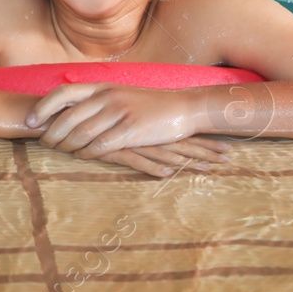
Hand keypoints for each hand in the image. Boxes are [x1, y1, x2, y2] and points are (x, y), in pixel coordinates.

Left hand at [26, 82, 200, 158]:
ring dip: (66, 145)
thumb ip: (96, 99)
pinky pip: (101, 145)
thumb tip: (66, 109)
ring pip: (81, 133)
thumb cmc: (149, 105)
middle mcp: (107, 97)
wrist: (184, 108)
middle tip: (42, 142)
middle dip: (50, 132)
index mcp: (102, 87)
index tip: (29, 121)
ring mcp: (119, 113)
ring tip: (59, 151)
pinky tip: (81, 156)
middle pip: (67, 116)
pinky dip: (86, 153)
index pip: (62, 93)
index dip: (42, 107)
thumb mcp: (119, 94)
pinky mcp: (132, 131)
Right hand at [93, 137, 232, 177]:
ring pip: (164, 152)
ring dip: (187, 160)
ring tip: (210, 168)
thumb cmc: (88, 123)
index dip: (203, 141)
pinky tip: (169, 174)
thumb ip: (133, 136)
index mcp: (147, 127)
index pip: (181, 135)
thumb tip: (153, 143)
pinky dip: (153, 168)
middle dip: (205, 150)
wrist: (62, 117)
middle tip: (229, 156)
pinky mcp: (116, 150)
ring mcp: (131, 141)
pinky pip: (137, 161)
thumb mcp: (117, 129)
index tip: (226, 145)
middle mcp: (143, 133)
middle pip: (180, 144)